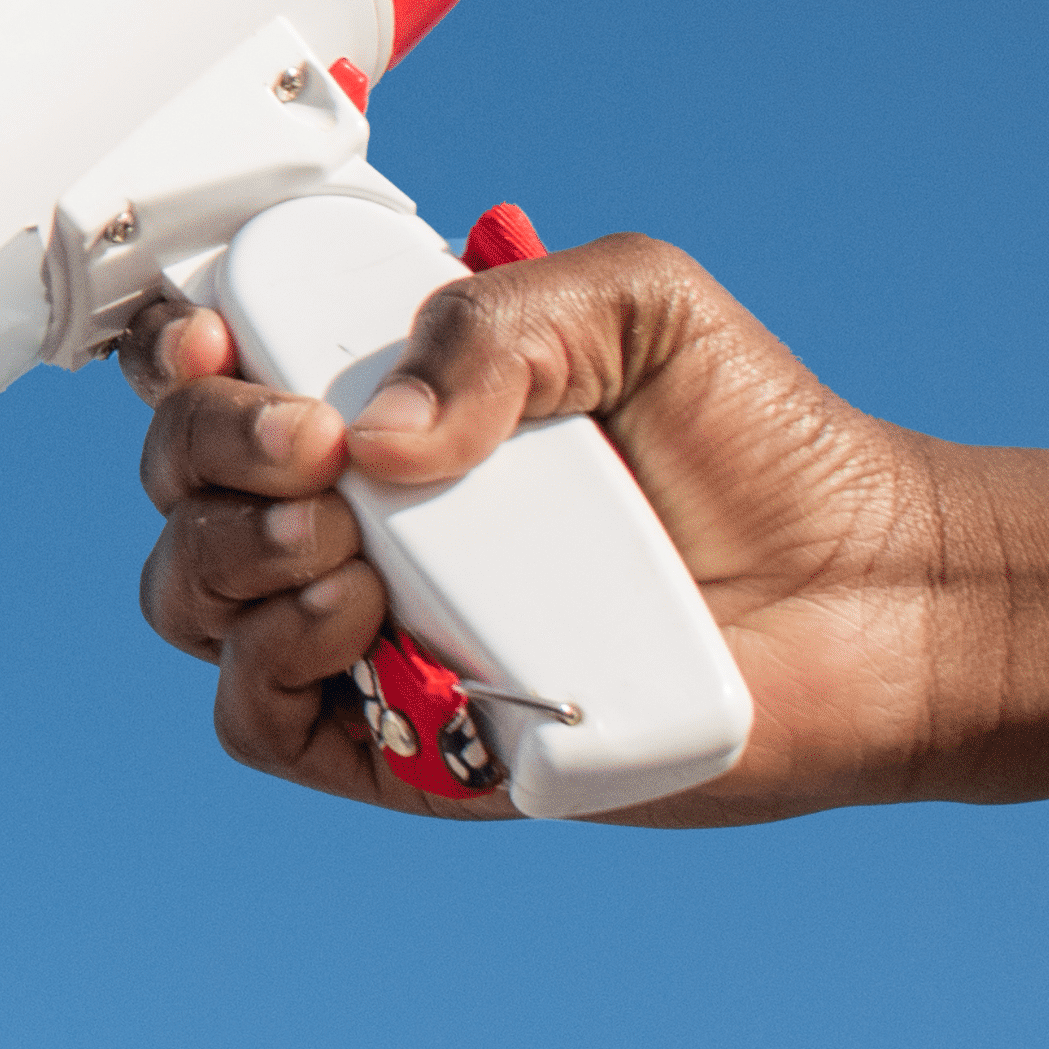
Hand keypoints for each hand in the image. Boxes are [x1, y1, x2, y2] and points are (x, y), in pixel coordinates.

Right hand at [116, 232, 1048, 822]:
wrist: (871, 597)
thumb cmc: (764, 446)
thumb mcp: (639, 305)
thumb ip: (500, 319)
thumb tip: (375, 437)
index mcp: (390, 404)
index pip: (215, 374)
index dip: (178, 355)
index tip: (219, 338)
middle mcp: (358, 515)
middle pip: (178, 488)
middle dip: (209, 452)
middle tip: (320, 444)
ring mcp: (368, 631)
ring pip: (190, 599)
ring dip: (238, 557)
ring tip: (357, 544)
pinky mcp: (399, 742)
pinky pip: (259, 721)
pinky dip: (272, 665)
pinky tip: (362, 623)